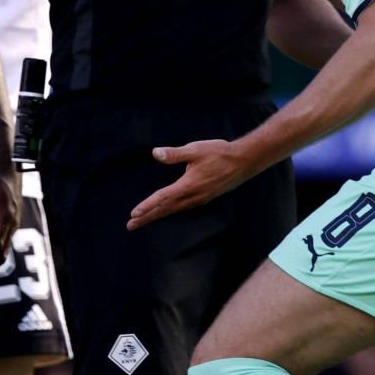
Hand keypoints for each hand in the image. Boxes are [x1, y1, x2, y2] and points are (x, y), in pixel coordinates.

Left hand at [127, 140, 250, 230]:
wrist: (243, 162)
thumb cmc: (219, 153)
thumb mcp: (196, 149)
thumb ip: (175, 153)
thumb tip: (155, 153)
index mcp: (189, 185)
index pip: (163, 198)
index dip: (147, 206)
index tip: (133, 214)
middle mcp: (193, 196)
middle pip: (165, 209)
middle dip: (147, 217)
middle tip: (130, 226)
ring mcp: (199, 199)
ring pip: (173, 210)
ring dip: (157, 215)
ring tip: (142, 220)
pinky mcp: (203, 198)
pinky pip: (182, 207)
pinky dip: (169, 210)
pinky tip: (165, 210)